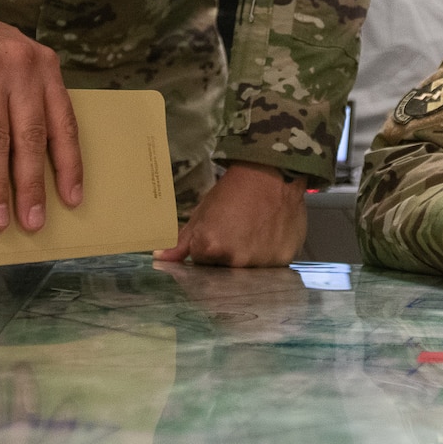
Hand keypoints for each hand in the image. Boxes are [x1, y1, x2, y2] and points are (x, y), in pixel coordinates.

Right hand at [0, 0, 81, 234]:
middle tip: (30, 222)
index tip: (72, 200)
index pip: (62, 122)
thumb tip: (20, 173)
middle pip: (29, 137)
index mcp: (42, 66)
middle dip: (30, 186)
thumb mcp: (8, 67)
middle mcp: (19, 65)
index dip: (68, 165)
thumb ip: (18, 105)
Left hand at [154, 162, 306, 266]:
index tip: (218, 232)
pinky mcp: (283, 259)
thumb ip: (182, 242)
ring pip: (251, 269)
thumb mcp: (202, 212)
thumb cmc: (232, 191)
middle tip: (238, 231)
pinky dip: (270, 253)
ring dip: (251, 256)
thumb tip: (159, 258)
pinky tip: (270, 233)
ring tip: (255, 230)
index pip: (202, 263)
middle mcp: (235, 261)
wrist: (271, 173)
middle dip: (229, 256)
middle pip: (226, 270)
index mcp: (210, 248)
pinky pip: (273, 264)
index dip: (208, 248)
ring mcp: (261, 262)